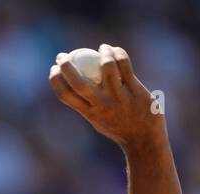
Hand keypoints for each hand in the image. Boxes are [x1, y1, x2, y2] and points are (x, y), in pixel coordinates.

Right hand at [49, 44, 163, 150]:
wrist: (145, 139)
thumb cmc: (119, 128)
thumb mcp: (98, 120)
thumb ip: (87, 105)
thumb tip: (72, 85)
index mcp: (89, 113)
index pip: (64, 95)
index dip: (55, 79)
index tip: (54, 68)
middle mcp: (102, 105)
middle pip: (78, 82)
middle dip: (66, 65)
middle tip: (63, 55)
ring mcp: (119, 97)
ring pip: (107, 67)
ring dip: (103, 52)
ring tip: (102, 48)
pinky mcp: (135, 90)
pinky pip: (124, 65)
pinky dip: (118, 53)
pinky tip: (114, 50)